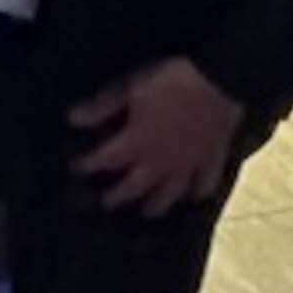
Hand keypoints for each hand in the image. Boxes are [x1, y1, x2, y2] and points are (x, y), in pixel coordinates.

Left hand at [69, 57, 244, 216]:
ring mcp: (189, 165)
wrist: (220, 79)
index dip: (88, 164)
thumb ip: (102, 107)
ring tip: (148, 212)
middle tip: (107, 203)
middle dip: (118, 196)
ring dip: (157, 204)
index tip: (75, 168)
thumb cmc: (170, 80)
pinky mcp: (213, 160)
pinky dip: (198, 193)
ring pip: (170, 193)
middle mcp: (161, 162)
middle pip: (135, 186)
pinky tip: (194, 197)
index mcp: (137, 143)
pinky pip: (206, 184)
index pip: (105, 160)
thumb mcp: (130, 87)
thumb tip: (72, 120)